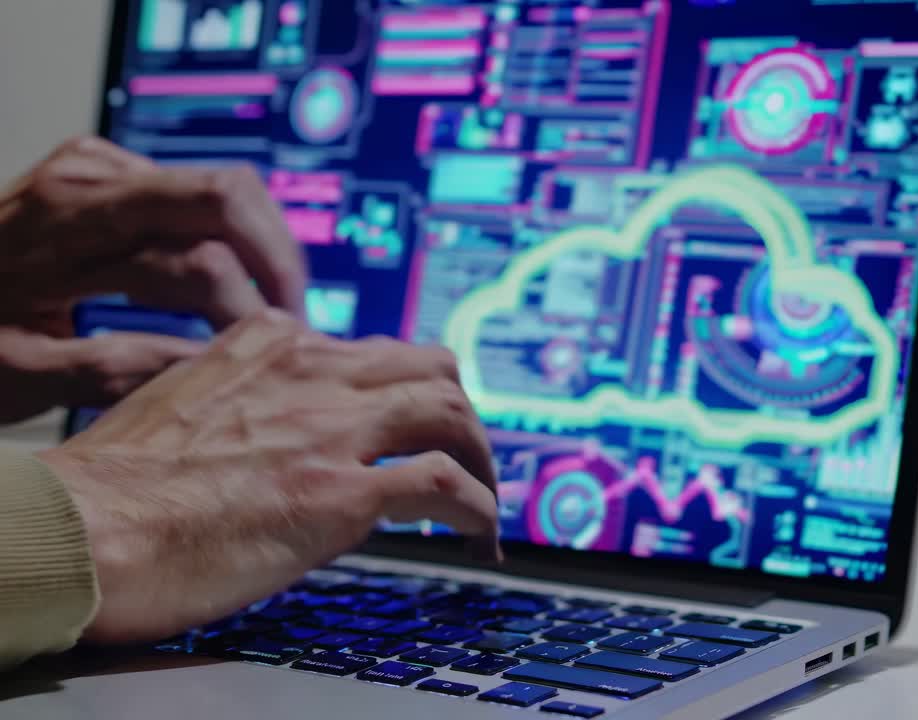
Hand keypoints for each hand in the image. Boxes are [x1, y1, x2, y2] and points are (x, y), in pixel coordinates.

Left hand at [0, 136, 306, 422]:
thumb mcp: (21, 373)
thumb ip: (117, 372)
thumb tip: (213, 373)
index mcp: (69, 222)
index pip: (203, 244)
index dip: (255, 298)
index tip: (269, 354)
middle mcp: (91, 178)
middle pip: (232, 195)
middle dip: (276, 265)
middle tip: (290, 328)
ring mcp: (99, 167)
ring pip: (223, 192)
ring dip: (256, 253)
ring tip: (264, 315)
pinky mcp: (107, 173)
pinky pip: (194, 197)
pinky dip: (226, 242)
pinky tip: (227, 289)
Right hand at [38, 310, 500, 644]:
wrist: (81, 528)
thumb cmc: (112, 482)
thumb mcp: (182, 397)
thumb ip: (244, 391)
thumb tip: (279, 422)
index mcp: (270, 343)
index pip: (371, 349)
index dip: (405, 389)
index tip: (415, 422)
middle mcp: (311, 372)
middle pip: (430, 366)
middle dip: (460, 413)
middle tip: (467, 455)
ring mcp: (331, 428)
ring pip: (452, 411)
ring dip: (483, 458)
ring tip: (486, 499)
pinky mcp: (342, 491)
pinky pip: (446, 485)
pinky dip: (478, 508)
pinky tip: (478, 533)